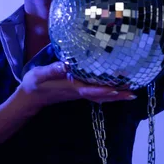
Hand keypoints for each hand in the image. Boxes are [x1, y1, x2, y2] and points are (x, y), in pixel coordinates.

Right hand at [20, 61, 136, 109]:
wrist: (30, 98)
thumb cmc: (34, 85)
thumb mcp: (40, 75)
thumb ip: (52, 70)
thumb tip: (66, 65)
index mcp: (71, 87)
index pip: (91, 90)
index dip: (104, 90)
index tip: (118, 89)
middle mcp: (78, 92)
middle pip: (101, 96)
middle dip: (117, 95)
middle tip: (134, 93)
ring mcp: (79, 94)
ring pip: (101, 97)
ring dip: (116, 96)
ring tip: (131, 93)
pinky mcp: (78, 92)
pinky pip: (97, 95)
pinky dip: (108, 94)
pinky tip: (116, 91)